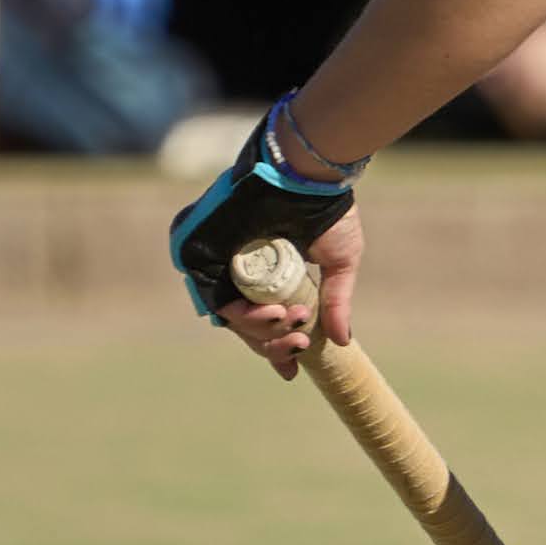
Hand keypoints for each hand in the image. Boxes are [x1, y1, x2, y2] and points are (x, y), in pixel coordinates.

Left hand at [211, 202, 358, 376]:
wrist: (308, 175)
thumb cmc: (326, 210)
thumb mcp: (339, 264)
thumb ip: (335, 303)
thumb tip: (343, 341)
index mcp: (268, 272)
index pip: (262, 320)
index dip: (276, 348)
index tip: (293, 370)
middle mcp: (240, 270)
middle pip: (245, 327)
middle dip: (274, 345)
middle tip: (302, 343)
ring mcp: (220, 263)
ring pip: (231, 319)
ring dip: (263, 333)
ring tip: (293, 322)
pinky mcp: (202, 254)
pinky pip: (215, 301)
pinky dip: (243, 316)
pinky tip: (273, 315)